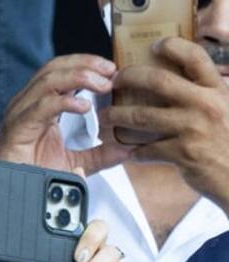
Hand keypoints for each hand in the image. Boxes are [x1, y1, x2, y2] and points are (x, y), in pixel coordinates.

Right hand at [0, 55, 128, 174]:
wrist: (11, 195)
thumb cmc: (32, 176)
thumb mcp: (74, 163)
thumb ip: (98, 155)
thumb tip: (126, 150)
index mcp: (39, 105)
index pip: (61, 71)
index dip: (87, 65)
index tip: (112, 71)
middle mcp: (27, 104)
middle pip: (55, 67)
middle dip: (86, 64)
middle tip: (110, 71)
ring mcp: (20, 114)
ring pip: (48, 79)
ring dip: (79, 76)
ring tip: (102, 85)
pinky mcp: (17, 128)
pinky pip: (41, 106)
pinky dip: (64, 101)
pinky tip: (83, 106)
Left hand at [104, 37, 228, 211]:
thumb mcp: (227, 109)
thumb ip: (209, 96)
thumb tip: (186, 87)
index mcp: (217, 89)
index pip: (195, 58)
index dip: (173, 47)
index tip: (155, 46)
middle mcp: (205, 104)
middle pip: (160, 81)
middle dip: (131, 78)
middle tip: (115, 81)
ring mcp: (192, 128)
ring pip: (144, 116)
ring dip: (120, 116)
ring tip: (107, 117)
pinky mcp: (182, 153)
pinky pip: (147, 150)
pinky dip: (135, 152)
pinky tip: (128, 152)